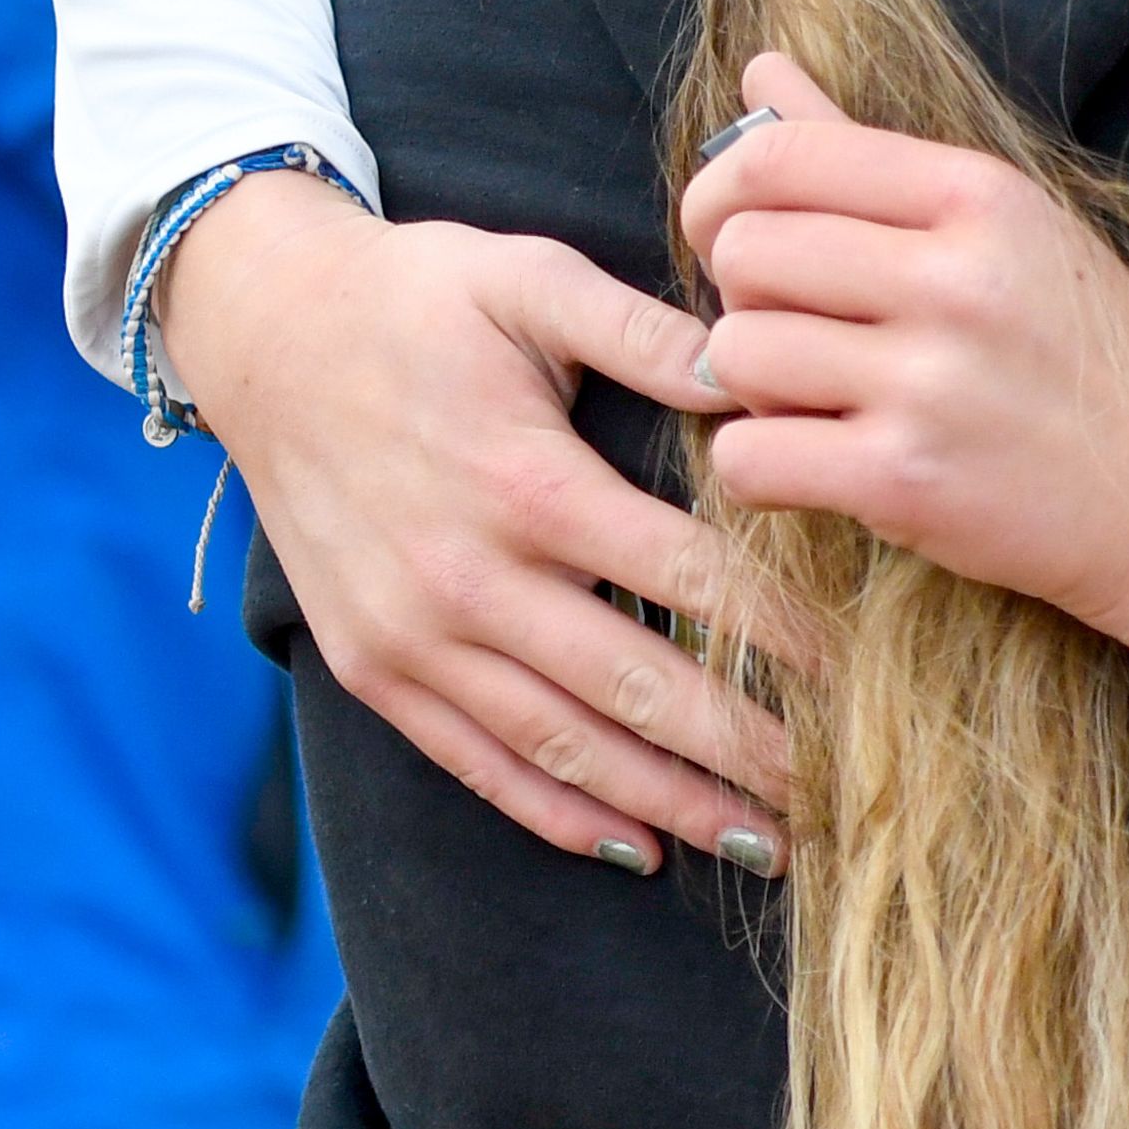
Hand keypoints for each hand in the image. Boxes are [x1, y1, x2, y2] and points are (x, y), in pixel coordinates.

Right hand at [152, 171, 793, 873]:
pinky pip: (476, 763)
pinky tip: (640, 848)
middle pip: (637, 690)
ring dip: (671, 803)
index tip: (866, 677)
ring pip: (564, 748)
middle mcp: (468, 580)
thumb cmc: (417, 298)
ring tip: (769, 844)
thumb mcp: (530, 280)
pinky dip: (557, 815)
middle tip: (847, 793)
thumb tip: (750, 370)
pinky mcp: (372, 669)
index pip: (689, 580)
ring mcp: (413, 637)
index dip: (784, 637)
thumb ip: (644, 331)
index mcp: (526, 485)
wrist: (261, 333)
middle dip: (747, 751)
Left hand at [681, 57, 1128, 724]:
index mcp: (980, 197)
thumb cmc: (1087, 352)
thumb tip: (760, 68)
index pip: (781, 159)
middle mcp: (956, 280)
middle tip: (801, 331)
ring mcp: (931, 383)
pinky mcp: (906, 481)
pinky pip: (748, 455)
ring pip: (736, 353)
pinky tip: (815, 463)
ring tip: (818, 399)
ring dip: (754, 387)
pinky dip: (759, 466)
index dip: (722, 194)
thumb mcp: (1009, 226)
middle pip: (745, 253)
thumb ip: (872, 153)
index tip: (731, 233)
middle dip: (748, 298)